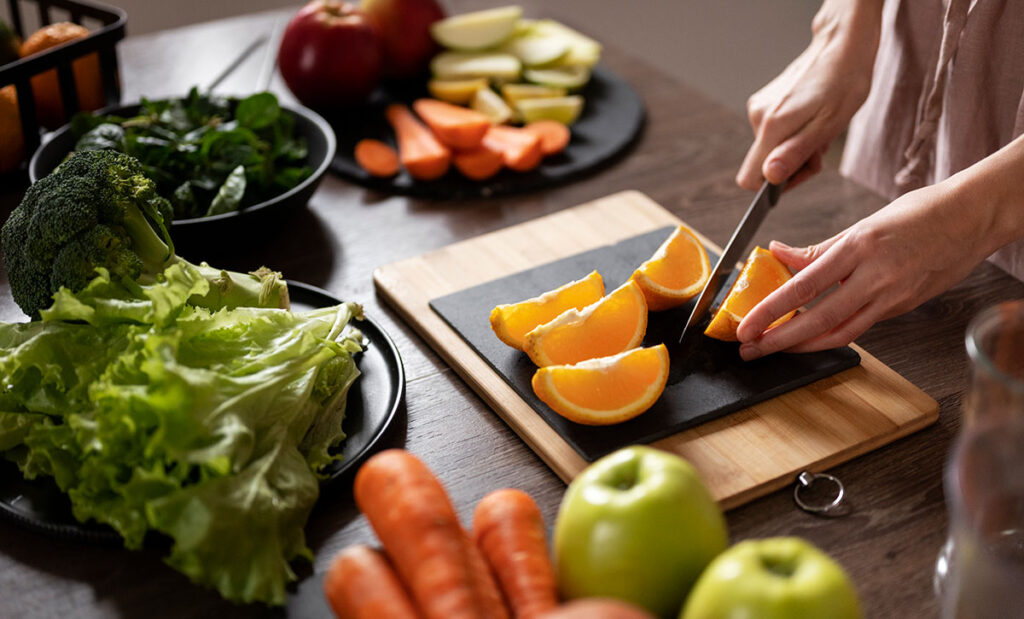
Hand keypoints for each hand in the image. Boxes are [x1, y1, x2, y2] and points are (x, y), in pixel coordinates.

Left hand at [735, 184, 995, 359]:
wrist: (974, 217)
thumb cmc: (920, 213)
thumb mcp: (864, 223)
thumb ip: (819, 248)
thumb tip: (778, 253)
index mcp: (859, 248)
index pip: (804, 286)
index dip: (772, 309)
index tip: (746, 324)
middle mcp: (875, 276)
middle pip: (819, 320)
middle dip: (779, 340)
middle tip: (750, 349)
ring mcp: (892, 296)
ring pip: (840, 332)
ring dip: (802, 346)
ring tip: (772, 349)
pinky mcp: (903, 308)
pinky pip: (860, 326)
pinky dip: (831, 334)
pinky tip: (809, 337)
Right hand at [736, 0, 881, 190]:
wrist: (842, 46)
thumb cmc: (844, 83)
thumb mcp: (828, 126)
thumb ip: (796, 154)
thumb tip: (770, 178)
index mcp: (772, 126)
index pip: (750, 178)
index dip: (774, 186)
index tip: (799, 173)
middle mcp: (758, 117)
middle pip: (765, 164)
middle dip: (794, 164)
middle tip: (820, 148)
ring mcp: (760, 108)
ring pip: (771, 148)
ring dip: (797, 147)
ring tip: (820, 129)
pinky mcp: (765, 102)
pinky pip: (773, 133)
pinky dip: (794, 133)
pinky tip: (812, 118)